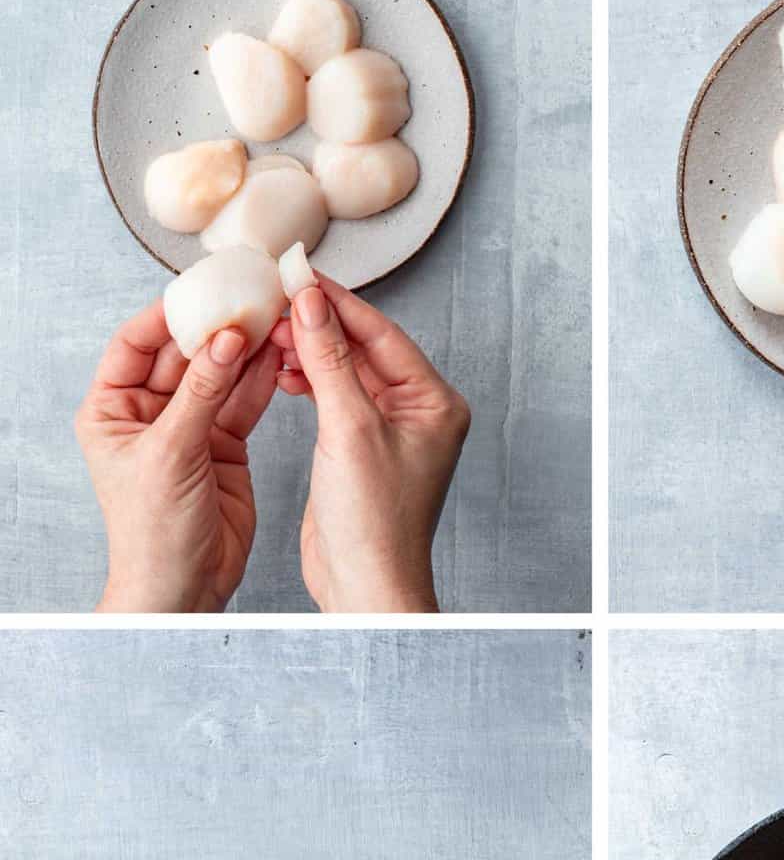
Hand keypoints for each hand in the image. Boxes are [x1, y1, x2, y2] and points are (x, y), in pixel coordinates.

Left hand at [76, 303, 279, 611]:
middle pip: (183, 354)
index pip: (135, 344)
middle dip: (215, 328)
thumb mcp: (171, 454)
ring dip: (245, 350)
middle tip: (250, 300)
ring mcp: (189, 428)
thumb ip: (201, 393)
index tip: (204, 293)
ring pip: (219, 375)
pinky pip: (242, 402)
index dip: (167, 316)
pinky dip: (261, 380)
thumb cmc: (152, 534)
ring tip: (274, 320)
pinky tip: (280, 355)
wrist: (183, 587)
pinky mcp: (225, 446)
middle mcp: (148, 414)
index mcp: (112, 410)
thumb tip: (225, 339)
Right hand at [273, 277, 469, 612]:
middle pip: (365, 349)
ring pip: (347, 372)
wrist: (365, 584)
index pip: (383, 334)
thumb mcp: (349, 429)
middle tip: (276, 301)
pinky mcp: (362, 449)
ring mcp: (390, 431)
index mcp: (435, 403)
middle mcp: (419, 413)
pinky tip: (283, 372)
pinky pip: (336, 399)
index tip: (299, 275)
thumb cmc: (374, 522)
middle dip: (320, 327)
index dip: (339, 302)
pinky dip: (310, 383)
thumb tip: (311, 304)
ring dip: (311, 353)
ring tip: (272, 336)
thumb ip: (330, 362)